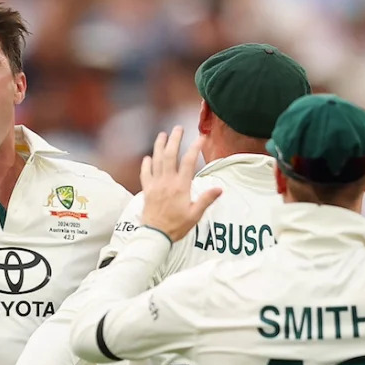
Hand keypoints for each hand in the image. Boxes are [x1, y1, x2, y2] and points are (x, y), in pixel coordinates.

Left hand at [139, 126, 219, 241]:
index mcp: (180, 186)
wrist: (155, 235)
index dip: (195, 148)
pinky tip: (148, 157)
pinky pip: (145, 173)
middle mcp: (166, 182)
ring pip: (156, 160)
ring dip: (159, 146)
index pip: (188, 161)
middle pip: (169, 155)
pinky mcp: (147, 191)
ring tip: (162, 135)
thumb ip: (206, 200)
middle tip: (178, 128)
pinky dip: (146, 164)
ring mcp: (155, 185)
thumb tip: (219, 188)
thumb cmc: (176, 227)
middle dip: (174, 140)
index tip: (201, 138)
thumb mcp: (195, 215)